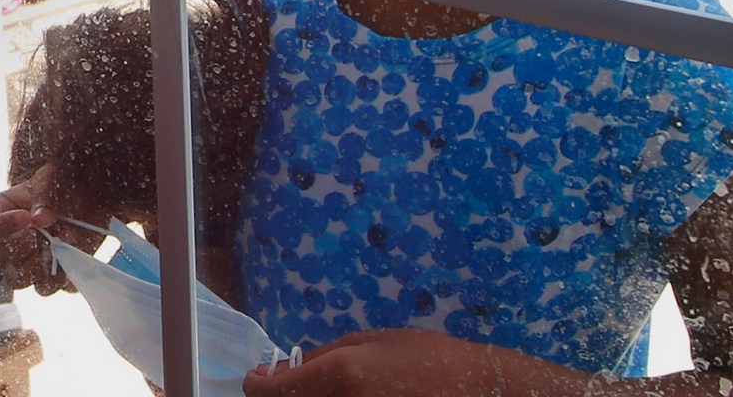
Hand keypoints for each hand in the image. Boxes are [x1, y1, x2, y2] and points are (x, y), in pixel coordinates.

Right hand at [0, 163, 96, 294]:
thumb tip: (40, 219)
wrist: (88, 201)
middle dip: (20, 246)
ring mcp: (26, 263)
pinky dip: (58, 277)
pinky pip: (45, 288)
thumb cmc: (61, 186)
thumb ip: (44, 194)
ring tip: (55, 247)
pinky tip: (69, 258)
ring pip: (15, 280)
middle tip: (41, 233)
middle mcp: (7, 242)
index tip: (25, 217)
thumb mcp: (51, 179)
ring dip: (35, 266)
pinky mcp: (49, 276)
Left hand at [241, 329, 576, 396]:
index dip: (258, 384)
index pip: (275, 391)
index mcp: (342, 374)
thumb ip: (326, 355)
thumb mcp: (373, 341)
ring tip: (327, 388)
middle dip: (284, 395)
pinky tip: (349, 395)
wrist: (477, 389)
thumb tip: (290, 368)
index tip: (256, 378)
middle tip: (286, 382)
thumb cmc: (426, 357)